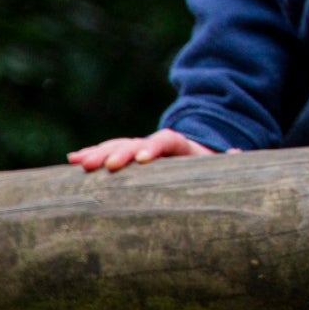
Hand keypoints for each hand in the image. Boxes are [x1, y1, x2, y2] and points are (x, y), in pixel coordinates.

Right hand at [67, 129, 220, 171]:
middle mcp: (156, 144)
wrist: (197, 155)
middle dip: (119, 152)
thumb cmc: (208, 168)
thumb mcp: (219, 165)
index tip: (143, 159)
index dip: (154, 147)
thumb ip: (228, 161)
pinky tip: (71, 161)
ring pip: (118, 146)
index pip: (167, 140)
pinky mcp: (127, 158)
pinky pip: (108, 153)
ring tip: (79, 163)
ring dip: (99, 153)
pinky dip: (92, 155)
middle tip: (104, 165)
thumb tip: (237, 152)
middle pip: (136, 142)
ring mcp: (139, 149)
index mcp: (181, 144)